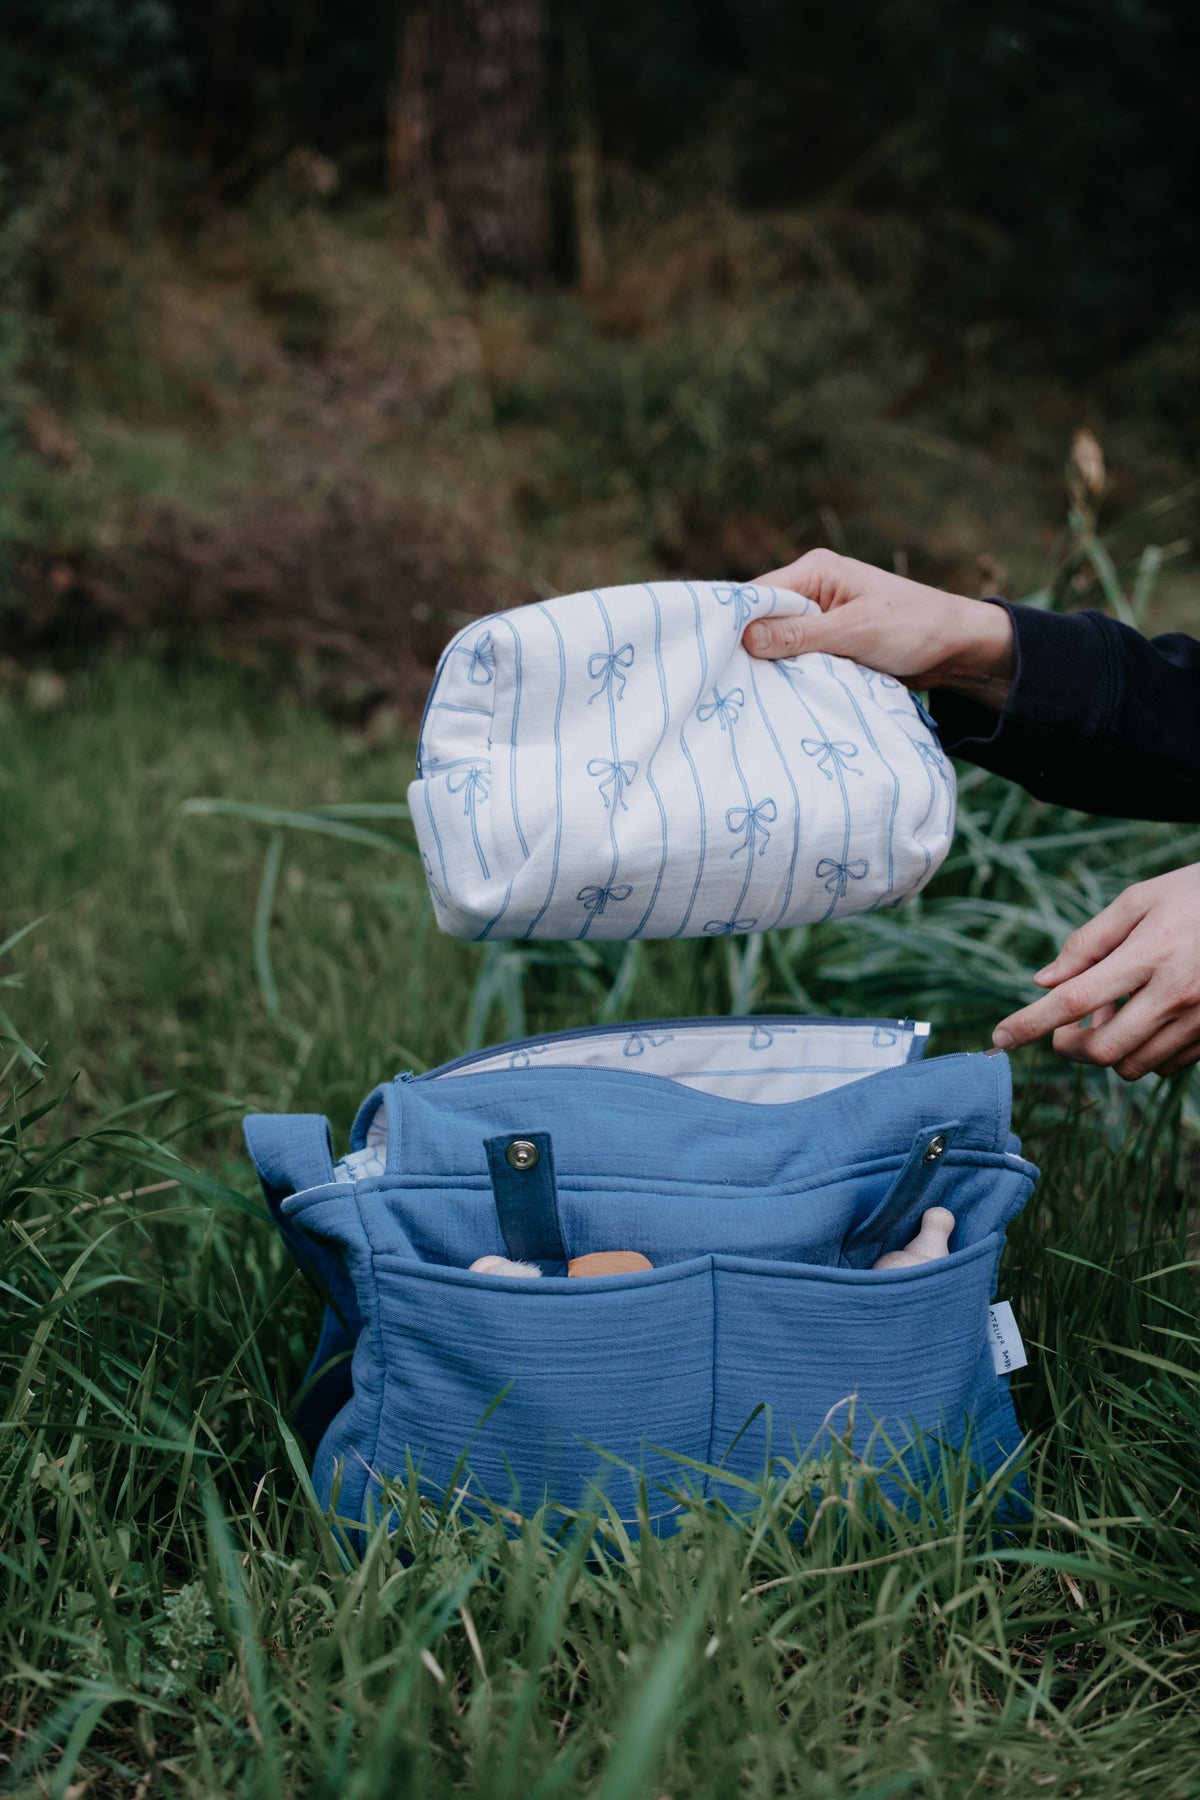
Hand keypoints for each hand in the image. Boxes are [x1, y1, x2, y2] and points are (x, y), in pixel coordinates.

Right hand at [743, 548, 1015, 709]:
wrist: (957, 648)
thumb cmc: (913, 628)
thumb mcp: (855, 631)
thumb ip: (800, 635)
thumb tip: (744, 638)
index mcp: (815, 570)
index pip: (756, 595)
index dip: (733, 625)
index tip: (712, 659)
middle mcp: (811, 589)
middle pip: (761, 620)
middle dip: (748, 649)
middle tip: (726, 685)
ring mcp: (818, 618)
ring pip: (776, 642)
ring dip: (770, 666)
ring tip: (749, 693)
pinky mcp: (827, 643)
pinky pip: (795, 658)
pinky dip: (788, 674)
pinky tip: (775, 694)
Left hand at [993, 865, 1199, 1077]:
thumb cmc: (1194, 895)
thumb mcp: (1139, 901)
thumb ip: (1088, 942)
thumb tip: (1044, 982)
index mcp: (1151, 953)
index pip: (1076, 999)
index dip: (1032, 1023)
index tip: (999, 1039)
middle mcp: (1177, 993)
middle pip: (1102, 1048)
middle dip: (1070, 1047)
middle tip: (1063, 1030)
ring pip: (1134, 1066)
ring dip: (1109, 1051)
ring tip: (1112, 1017)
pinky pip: (1167, 1067)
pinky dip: (1144, 1053)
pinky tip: (1146, 1023)